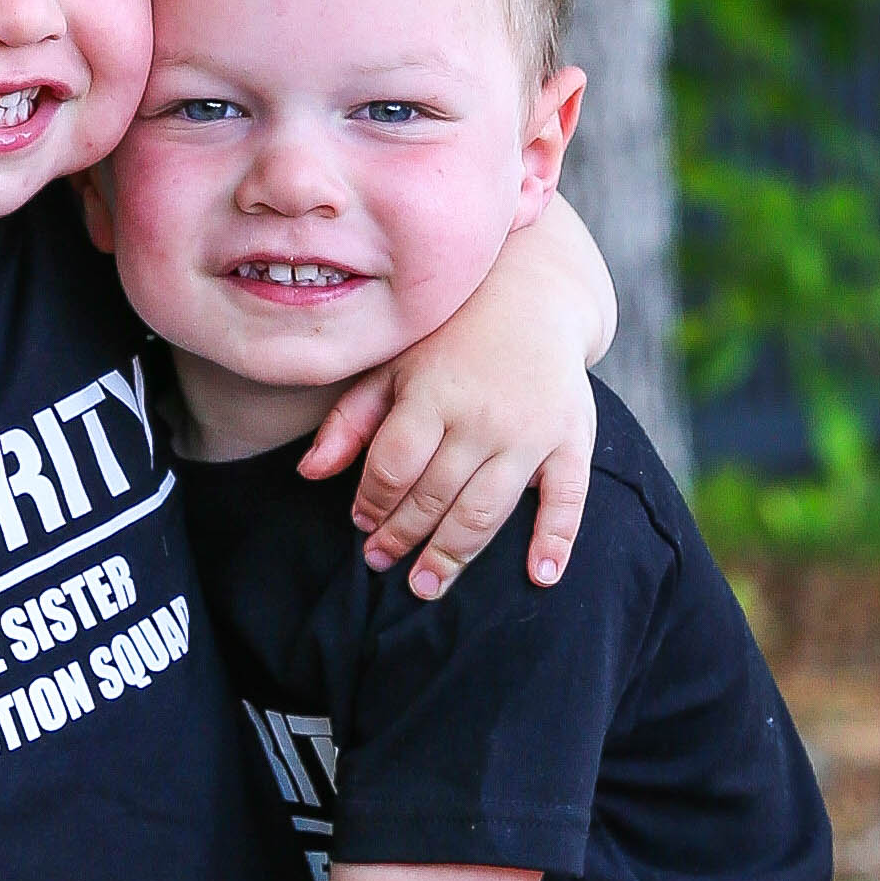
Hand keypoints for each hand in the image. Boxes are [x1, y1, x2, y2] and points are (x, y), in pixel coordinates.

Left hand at [302, 179, 604, 592]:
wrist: (534, 294)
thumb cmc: (450, 338)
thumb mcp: (393, 366)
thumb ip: (351, 420)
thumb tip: (308, 474)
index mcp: (434, 392)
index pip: (394, 467)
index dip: (371, 501)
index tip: (359, 521)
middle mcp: (483, 416)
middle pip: (434, 496)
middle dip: (401, 536)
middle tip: (380, 561)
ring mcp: (531, 431)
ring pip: (486, 510)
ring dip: (453, 555)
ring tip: (425, 585)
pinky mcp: (571, 439)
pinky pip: (567, 498)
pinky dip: (556, 541)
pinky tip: (539, 576)